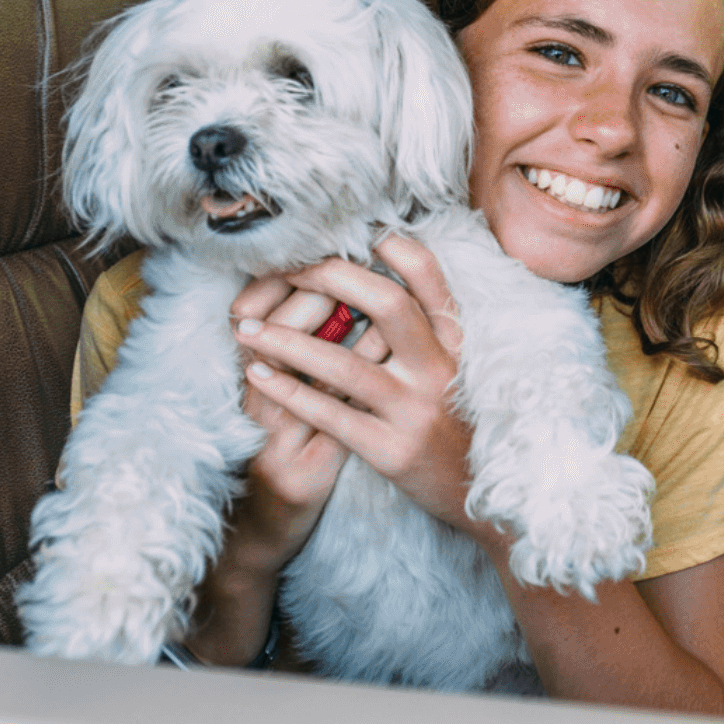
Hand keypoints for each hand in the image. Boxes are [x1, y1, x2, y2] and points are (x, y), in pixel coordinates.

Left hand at [231, 236, 489, 545]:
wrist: (477, 490)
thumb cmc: (456, 419)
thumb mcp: (458, 363)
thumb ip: (430, 321)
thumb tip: (388, 265)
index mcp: (454, 340)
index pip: (426, 275)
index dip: (388, 245)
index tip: (348, 232)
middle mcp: (438, 368)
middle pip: (386, 305)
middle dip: (329, 280)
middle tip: (286, 270)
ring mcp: (413, 410)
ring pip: (343, 365)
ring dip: (286, 342)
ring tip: (246, 328)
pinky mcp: (389, 450)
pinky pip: (329, 415)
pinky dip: (288, 392)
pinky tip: (256, 375)